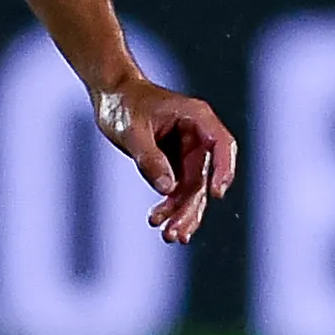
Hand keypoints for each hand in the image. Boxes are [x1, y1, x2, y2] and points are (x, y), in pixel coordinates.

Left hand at [95, 75, 239, 245]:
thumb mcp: (131, 130)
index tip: (215, 194)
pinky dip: (171, 208)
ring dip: (182, 214)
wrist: (111, 98)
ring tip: (169, 236)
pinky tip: (160, 225)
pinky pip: (179, 191)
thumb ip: (149, 158)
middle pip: (203, 178)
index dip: (223, 170)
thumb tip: (167, 188)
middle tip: (175, 232)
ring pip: (192, 191)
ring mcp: (188, 152)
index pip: (221, 145)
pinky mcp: (176, 165)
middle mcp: (198, 136)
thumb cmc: (122, 104)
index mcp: (197, 118)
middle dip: (190, 207)